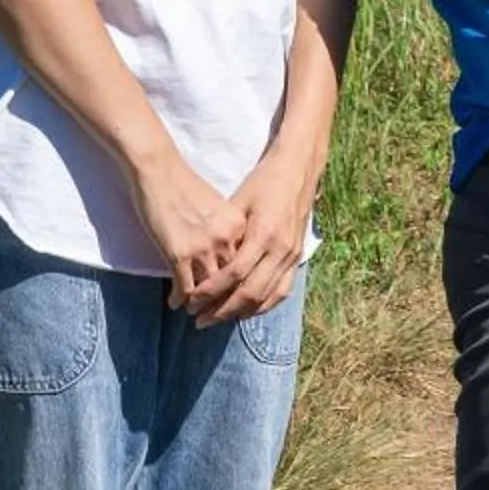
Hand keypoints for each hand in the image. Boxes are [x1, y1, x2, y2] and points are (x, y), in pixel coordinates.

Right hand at [134, 152, 248, 311]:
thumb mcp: (218, 207)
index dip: (241, 284)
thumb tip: (230, 252)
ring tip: (196, 313)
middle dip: (226, 301)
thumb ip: (227, 230)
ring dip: (203, 305)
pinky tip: (175, 302)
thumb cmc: (186, 185)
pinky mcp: (179, 254)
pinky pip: (184, 288)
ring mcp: (204, 248)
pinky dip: (180, 298)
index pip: (246, 264)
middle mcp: (226, 239)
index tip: (236, 297)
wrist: (159, 171)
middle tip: (218, 314)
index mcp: (239, 226)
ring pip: (209, 289)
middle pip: (232, 281)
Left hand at [185, 144, 318, 327]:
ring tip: (218, 319)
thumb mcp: (239, 203)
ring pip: (267, 297)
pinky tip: (246, 311)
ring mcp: (292, 255)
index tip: (190, 302)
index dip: (211, 292)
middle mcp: (281, 249)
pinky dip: (263, 305)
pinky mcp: (298, 257)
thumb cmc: (263, 182)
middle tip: (199, 320)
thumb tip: (201, 262)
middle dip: (222, 311)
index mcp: (264, 234)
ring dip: (241, 313)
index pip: (234, 274)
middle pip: (250, 293)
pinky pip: (281, 291)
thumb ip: (226, 235)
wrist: (298, 169)